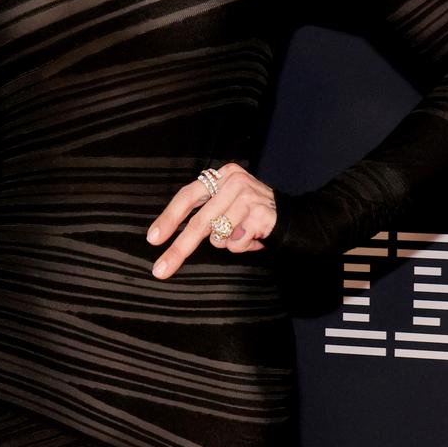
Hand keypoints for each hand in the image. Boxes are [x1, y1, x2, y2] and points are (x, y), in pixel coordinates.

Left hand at [147, 162, 275, 279]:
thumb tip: (163, 236)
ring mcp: (248, 196)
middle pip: (199, 221)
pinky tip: (253, 236)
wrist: (294, 218)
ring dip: (226, 243)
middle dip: (179, 249)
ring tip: (242, 233)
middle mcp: (233, 182)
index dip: (169, 218)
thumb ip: (202, 213)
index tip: (153, 239)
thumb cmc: (251, 215)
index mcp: (220, 177)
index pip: (187, 196)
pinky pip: (236, 243)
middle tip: (161, 269)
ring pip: (218, 236)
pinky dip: (242, 246)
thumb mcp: (225, 205)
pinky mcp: (260, 214)